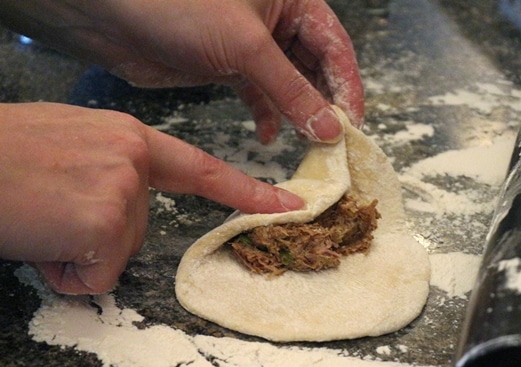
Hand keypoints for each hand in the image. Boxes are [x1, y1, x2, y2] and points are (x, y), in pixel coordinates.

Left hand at [0, 0, 363, 143]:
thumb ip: (292, 89)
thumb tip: (330, 129)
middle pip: (315, 67)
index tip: (353, 125)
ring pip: (288, 84)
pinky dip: (266, 115)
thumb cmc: (182, 8)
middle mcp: (277, 22)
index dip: (347, 86)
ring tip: (307, 145)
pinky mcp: (229, 66)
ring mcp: (252, 46)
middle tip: (334, 143)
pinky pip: (260, 95)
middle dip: (324, 104)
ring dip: (297, 114)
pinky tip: (268, 136)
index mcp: (292, 0)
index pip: (334, 46)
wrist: (113, 15)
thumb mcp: (248, 47)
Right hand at [0, 103, 303, 293]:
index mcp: (128, 137)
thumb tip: (116, 205)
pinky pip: (96, 275)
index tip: (286, 204)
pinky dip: (65, 272)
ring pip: (116, 252)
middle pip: (138, 227)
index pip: (199, 168)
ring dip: (75, 251)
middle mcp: (133, 158)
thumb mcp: (67, 141)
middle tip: (49, 208)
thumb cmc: (2, 153)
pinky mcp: (103, 221)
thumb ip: (108, 167)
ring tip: (39, 217)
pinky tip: (40, 238)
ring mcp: (122, 188)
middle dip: (95, 235)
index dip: (245, 190)